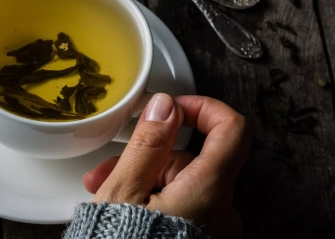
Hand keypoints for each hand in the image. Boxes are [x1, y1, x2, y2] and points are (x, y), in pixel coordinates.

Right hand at [83, 94, 251, 237]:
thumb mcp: (124, 191)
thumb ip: (148, 143)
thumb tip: (165, 107)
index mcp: (207, 192)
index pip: (232, 130)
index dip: (203, 108)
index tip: (174, 108)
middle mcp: (220, 211)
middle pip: (190, 161)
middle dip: (147, 157)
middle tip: (110, 166)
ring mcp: (211, 229)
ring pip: (179, 185)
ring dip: (142, 180)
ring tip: (102, 190)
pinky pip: (181, 207)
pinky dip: (153, 201)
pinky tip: (122, 208)